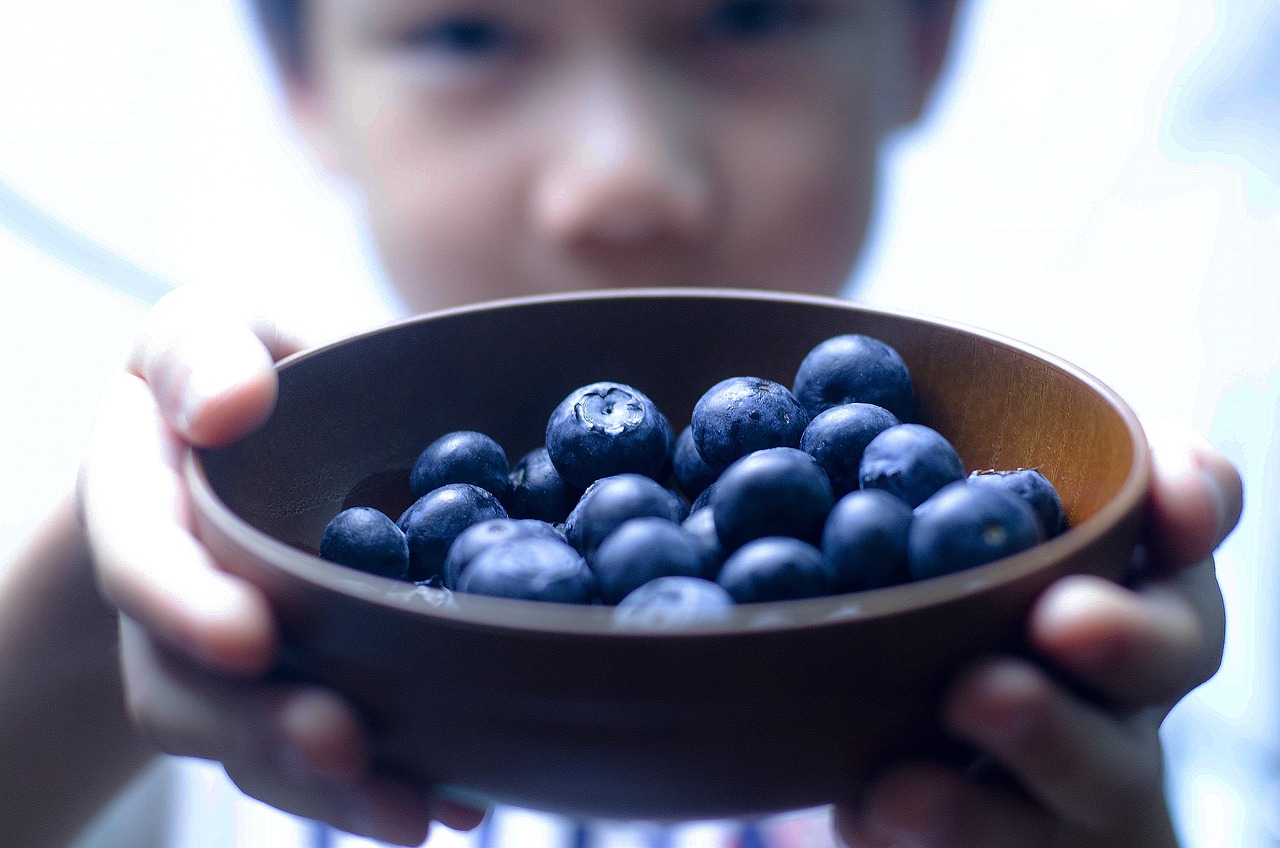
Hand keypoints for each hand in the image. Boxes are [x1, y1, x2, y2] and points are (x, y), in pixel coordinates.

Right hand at [77, 285, 485, 844]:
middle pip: (190, 681)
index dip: (183, 603)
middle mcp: (177, 591)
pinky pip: (323, 753)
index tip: (249, 638)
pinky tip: (457, 803)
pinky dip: (388, 782)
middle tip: (343, 749)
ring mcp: (232, 653)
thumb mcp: (217, 328)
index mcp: (142, 494)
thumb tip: (227, 406)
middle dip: (261, 728)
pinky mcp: (297, 687)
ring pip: (253, 740)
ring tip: (414, 812)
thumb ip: (206, 350)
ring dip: (328, 787)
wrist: (279, 437)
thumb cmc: (255, 369)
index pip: (140, 554)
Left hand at [831, 423, 1242, 847]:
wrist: (943, 785)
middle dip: (1131, 634)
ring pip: (1103, 770)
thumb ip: (910, 486)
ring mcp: (1091, 775)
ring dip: (1042, 740)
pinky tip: (866, 805)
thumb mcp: (927, 548)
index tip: (1174, 488)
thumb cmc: (931, 629)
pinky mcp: (1034, 846)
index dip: (1197, 497)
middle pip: (1174, 652)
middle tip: (1060, 619)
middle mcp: (1124, 675)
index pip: (1189, 521)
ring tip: (960, 709)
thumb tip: (818, 388)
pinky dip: (944, 820)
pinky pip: (1006, 846)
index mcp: (1116, 574)